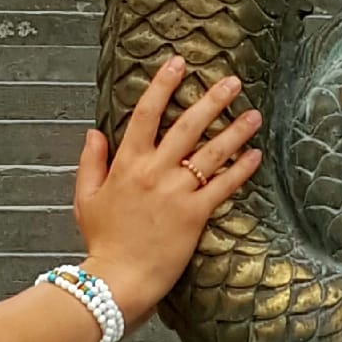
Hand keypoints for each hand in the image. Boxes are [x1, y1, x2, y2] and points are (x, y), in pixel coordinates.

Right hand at [71, 56, 261, 322]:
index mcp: (127, 164)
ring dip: (235, 131)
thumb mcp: (86, 197)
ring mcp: (177, 192)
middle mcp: (154, 171)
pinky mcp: (195, 214)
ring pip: (210, 153)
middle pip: (186, 126)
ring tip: (254, 114)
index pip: (145, 114)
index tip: (178, 64)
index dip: (163, 86)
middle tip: (232, 81)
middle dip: (211, 100)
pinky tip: (255, 155)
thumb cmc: (102, 240)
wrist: (118, 278)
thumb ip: (91, 161)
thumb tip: (93, 131)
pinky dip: (240, 169)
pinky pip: (223, 186)